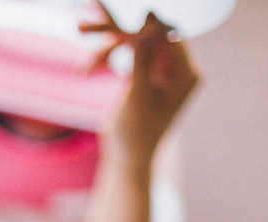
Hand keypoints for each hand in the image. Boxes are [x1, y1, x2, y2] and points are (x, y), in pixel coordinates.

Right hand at [82, 6, 200, 162]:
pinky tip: (85, 68)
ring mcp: (158, 68)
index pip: (169, 35)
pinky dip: (104, 57)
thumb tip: (148, 23)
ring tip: (80, 29)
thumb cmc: (137, 135)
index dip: (145, 22)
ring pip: (132, 41)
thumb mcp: (138, 96)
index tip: (120, 10)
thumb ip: (143, 58)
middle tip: (91, 8)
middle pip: (149, 34)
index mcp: (187, 73)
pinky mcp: (142, 72)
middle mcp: (176, 67)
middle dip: (118, 28)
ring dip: (105, 41)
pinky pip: (124, 53)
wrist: (127, 159)